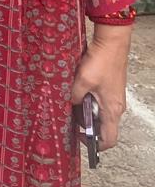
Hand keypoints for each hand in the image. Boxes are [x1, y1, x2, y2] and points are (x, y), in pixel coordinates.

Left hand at [71, 26, 130, 150]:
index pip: (109, 139)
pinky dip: (90, 101)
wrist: (112, 42)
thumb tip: (70, 103)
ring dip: (88, 111)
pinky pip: (101, 101)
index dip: (95, 144)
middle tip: (71, 118)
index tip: (80, 137)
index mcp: (112, 110)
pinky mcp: (111, 88)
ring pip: (101, 113)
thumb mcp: (82, 80)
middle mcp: (116, 107)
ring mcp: (115, 97)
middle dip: (87, 125)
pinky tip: (79, 91)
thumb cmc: (101, 61)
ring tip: (73, 103)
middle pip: (104, 127)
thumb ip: (74, 96)